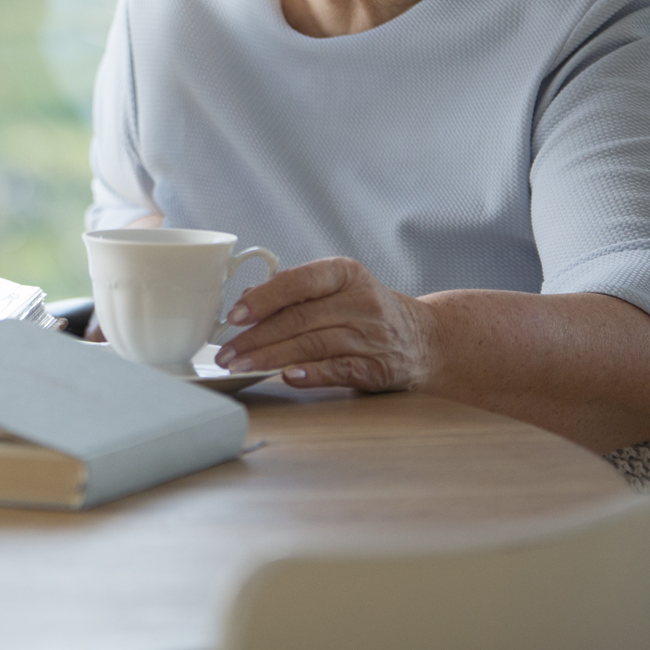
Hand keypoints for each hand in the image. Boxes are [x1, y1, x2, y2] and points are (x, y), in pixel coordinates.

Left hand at [214, 257, 436, 391]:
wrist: (423, 338)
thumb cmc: (364, 309)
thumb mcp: (335, 288)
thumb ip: (293, 291)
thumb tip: (247, 299)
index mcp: (346, 273)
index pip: (298, 282)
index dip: (264, 299)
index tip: (235, 316)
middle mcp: (361, 301)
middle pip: (299, 319)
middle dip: (256, 338)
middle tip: (227, 353)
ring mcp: (372, 336)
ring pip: (313, 345)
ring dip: (272, 358)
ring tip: (242, 367)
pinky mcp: (379, 368)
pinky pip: (340, 370)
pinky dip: (312, 374)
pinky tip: (287, 376)